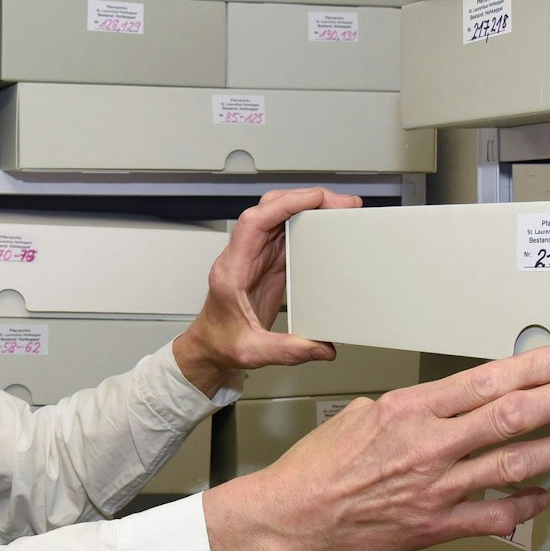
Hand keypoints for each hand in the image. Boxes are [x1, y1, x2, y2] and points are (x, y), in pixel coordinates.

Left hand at [172, 187, 363, 396]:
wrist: (210, 346)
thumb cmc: (220, 343)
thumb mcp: (252, 352)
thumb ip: (287, 351)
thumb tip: (324, 348)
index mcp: (232, 270)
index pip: (254, 222)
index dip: (284, 204)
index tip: (315, 198)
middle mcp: (242, 256)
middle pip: (269, 209)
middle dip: (304, 199)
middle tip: (339, 203)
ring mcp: (254, 257)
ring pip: (278, 216)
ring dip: (307, 208)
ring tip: (339, 209)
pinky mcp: (266, 262)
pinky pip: (285, 233)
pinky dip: (306, 224)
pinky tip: (325, 225)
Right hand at [201, 344, 549, 550]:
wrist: (295, 516)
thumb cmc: (319, 466)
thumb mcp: (361, 413)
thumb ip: (410, 409)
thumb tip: (441, 406)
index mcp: (411, 411)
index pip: (486, 381)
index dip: (534, 368)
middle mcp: (430, 447)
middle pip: (511, 416)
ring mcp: (438, 489)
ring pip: (514, 465)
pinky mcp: (437, 526)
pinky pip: (493, 517)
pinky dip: (524, 506)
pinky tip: (547, 495)